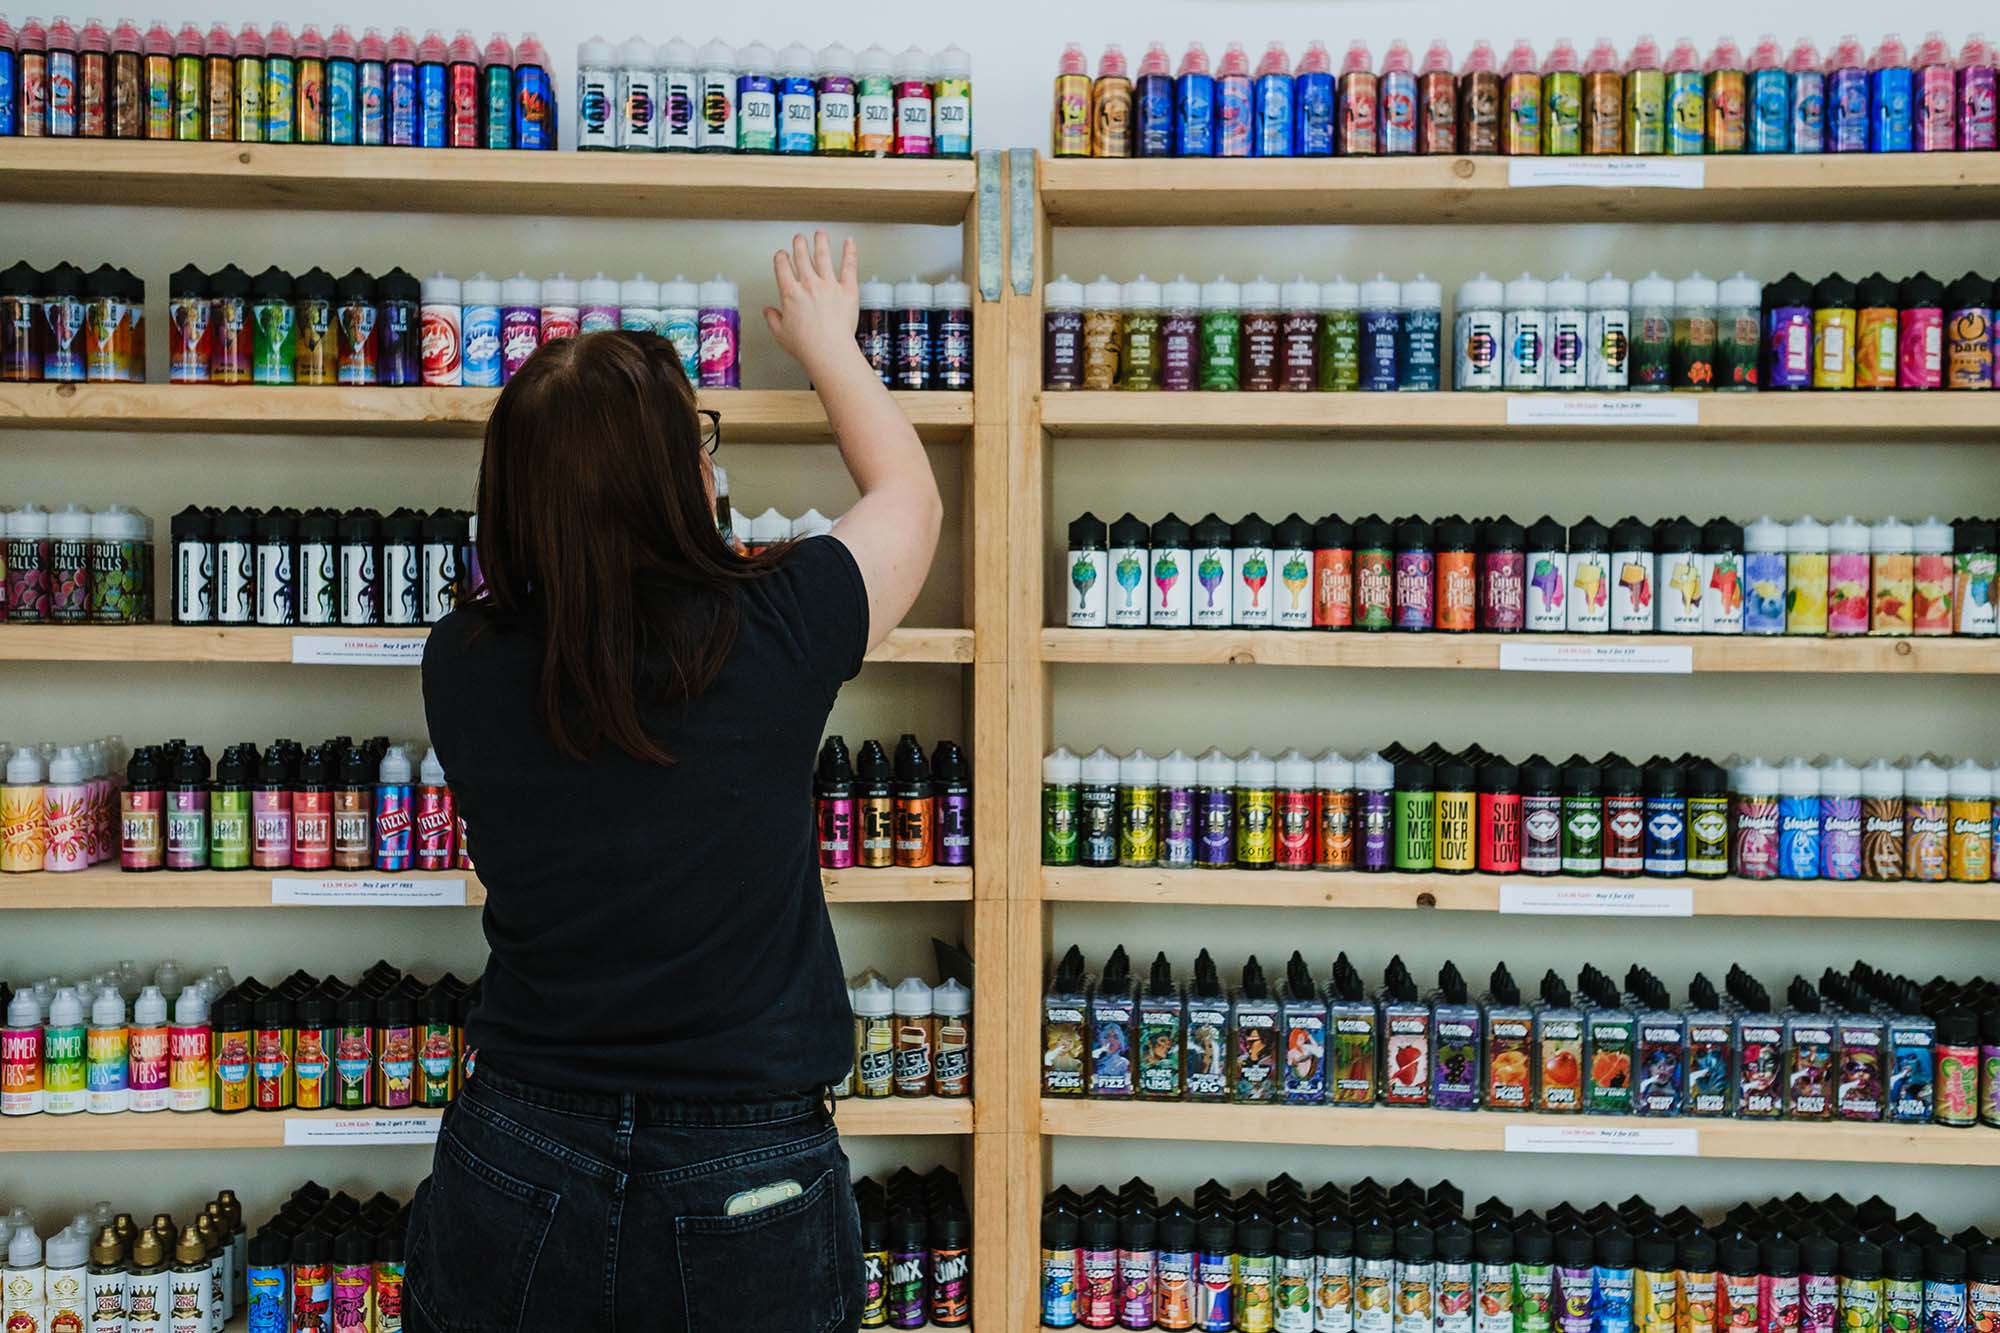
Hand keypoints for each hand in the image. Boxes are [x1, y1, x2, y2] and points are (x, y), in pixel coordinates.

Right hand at [764, 231, 862, 379]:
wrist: (829, 350)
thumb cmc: (806, 346)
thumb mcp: (781, 334)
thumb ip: (773, 319)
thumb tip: (768, 312)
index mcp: (791, 294)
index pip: (782, 268)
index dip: (781, 259)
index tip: (781, 255)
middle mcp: (809, 285)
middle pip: (802, 257)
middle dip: (799, 245)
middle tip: (798, 238)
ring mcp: (829, 285)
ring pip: (823, 256)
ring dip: (820, 243)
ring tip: (819, 234)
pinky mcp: (847, 290)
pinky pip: (849, 266)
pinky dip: (849, 253)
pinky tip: (849, 243)